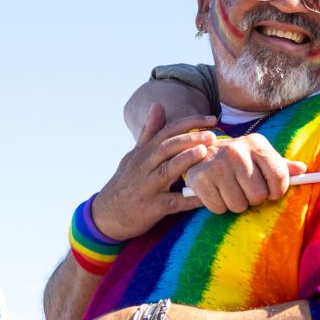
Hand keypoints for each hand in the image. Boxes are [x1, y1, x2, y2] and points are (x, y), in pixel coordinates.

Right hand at [93, 104, 216, 239]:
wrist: (108, 214)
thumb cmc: (127, 181)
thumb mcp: (134, 155)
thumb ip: (149, 131)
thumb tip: (158, 104)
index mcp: (145, 152)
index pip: (167, 131)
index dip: (189, 123)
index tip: (211, 118)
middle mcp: (145, 166)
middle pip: (166, 147)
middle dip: (189, 139)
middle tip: (212, 135)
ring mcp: (148, 187)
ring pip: (167, 171)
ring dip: (186, 160)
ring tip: (204, 152)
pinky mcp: (153, 208)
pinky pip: (174, 202)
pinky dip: (190, 199)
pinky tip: (206, 195)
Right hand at [184, 133, 306, 213]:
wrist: (201, 153)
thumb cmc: (239, 161)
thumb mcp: (261, 158)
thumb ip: (282, 166)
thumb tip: (303, 170)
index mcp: (256, 144)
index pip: (279, 176)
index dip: (278, 191)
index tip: (272, 193)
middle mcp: (236, 151)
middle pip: (258, 195)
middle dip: (255, 199)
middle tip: (246, 190)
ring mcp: (217, 164)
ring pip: (238, 205)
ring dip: (237, 204)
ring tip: (231, 191)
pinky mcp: (200, 178)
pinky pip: (219, 208)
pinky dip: (220, 206)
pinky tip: (217, 192)